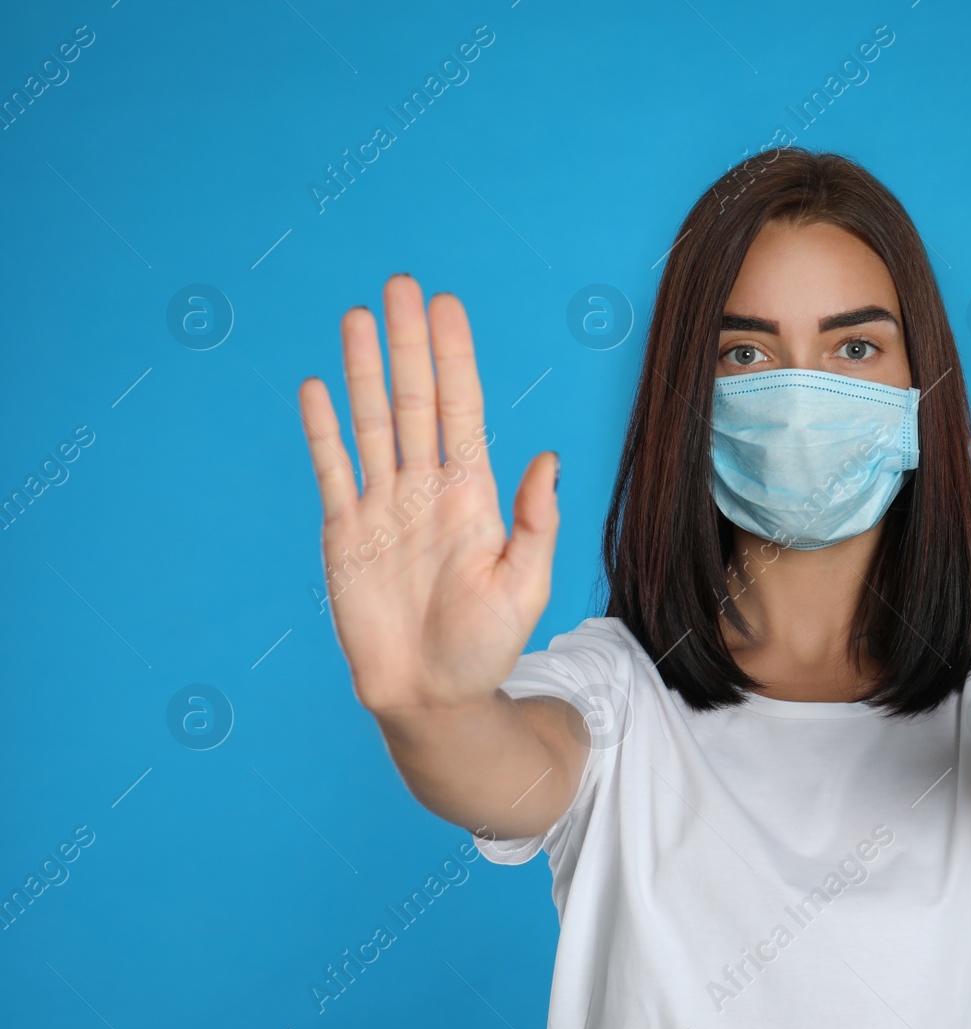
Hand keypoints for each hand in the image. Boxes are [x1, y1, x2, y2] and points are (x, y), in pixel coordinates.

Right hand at [298, 275, 560, 713]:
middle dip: (409, 343)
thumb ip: (535, 522)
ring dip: (365, 370)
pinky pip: (332, 470)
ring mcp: (383, 507)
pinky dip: (324, 430)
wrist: (430, 697)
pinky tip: (318, 386)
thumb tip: (548, 458)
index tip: (446, 305)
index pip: (462, 409)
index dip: (453, 357)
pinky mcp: (345, 534)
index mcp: (473, 495)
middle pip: (415, 400)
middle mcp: (427, 489)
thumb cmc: (485, 646)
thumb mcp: (525, 586)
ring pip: (372, 422)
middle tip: (401, 285)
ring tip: (359, 316)